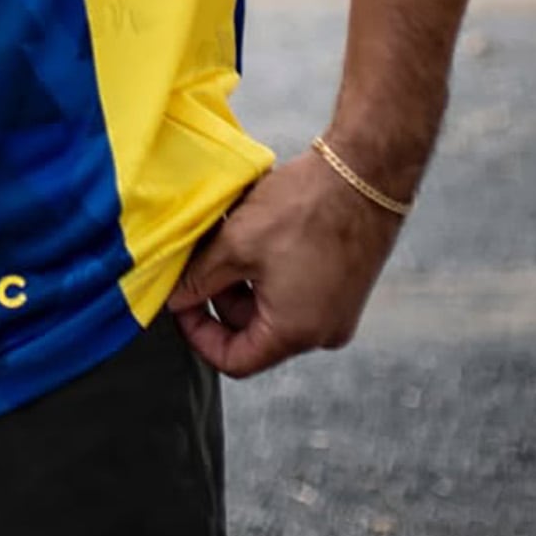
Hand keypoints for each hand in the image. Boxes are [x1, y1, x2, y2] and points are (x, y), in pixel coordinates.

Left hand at [166, 149, 404, 379]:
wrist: (362, 174)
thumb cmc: (304, 208)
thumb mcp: (236, 243)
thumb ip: (199, 279)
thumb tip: (173, 301)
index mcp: (295, 333)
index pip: (235, 360)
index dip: (199, 335)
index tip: (181, 303)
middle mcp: (322, 333)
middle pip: (255, 335)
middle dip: (221, 300)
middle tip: (204, 259)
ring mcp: (338, 312)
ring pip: (274, 311)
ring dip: (245, 282)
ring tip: (230, 239)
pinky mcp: (344, 290)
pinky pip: (297, 295)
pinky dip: (270, 274)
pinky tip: (258, 236)